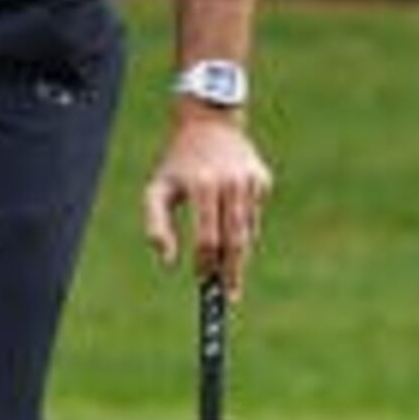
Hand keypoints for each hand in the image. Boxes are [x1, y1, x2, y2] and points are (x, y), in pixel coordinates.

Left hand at [145, 113, 270, 292]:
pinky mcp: (263, 180)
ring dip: (237, 252)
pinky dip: (242, 226)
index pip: (208, 238)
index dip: (206, 263)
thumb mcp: (156, 189)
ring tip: (227, 268)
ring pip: (247, 231)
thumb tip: (167, 262)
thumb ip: (156, 225)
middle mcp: (230, 183)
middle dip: (232, 272)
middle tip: (230, 296)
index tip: (203, 281)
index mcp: (203, 186)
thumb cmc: (177, 163)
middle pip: (235, 240)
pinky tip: (229, 221)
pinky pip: (253, 215)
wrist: (209, 123)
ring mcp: (250, 181)